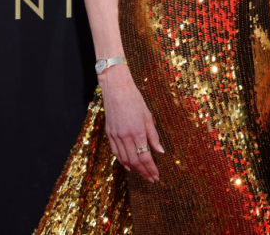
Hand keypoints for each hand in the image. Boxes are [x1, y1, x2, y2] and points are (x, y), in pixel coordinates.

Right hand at [100, 64, 163, 182]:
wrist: (116, 88)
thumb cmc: (135, 99)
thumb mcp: (148, 116)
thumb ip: (153, 135)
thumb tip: (160, 151)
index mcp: (137, 132)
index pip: (145, 157)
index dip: (151, 169)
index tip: (156, 176)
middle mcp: (125, 136)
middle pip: (135, 161)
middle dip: (144, 172)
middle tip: (151, 179)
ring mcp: (115, 135)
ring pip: (124, 159)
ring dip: (134, 169)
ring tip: (142, 174)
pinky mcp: (109, 133)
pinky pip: (115, 152)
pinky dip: (122, 161)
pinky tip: (128, 166)